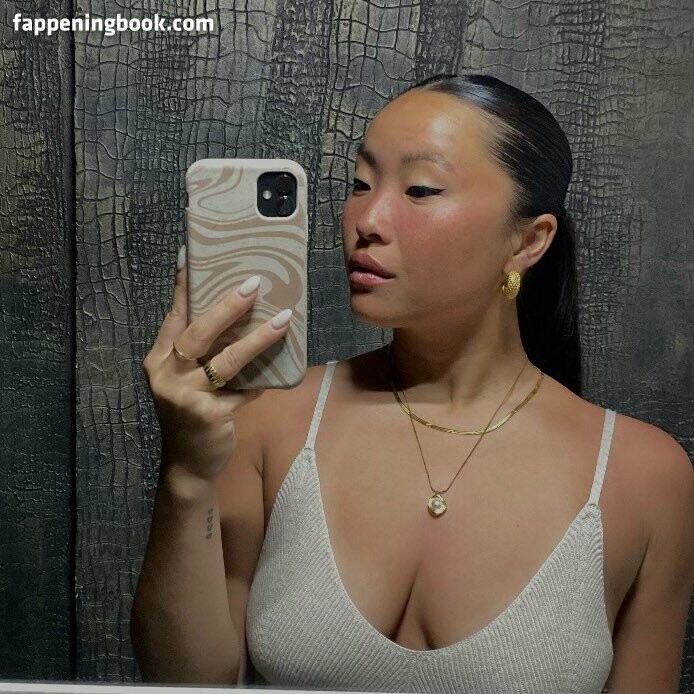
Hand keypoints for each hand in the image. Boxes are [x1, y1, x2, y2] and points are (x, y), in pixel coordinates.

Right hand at [142, 245, 292, 487]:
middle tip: (254, 283)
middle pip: (198, 332)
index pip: (173, 315)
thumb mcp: (186, 380)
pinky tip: (280, 368)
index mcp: (159, 359)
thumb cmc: (192, 413)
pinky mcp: (208, 414)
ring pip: (227, 360)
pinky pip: (244, 390)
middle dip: (227, 305)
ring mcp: (185, 395)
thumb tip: (240, 316)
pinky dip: (262, 380)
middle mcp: (166, 373)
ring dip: (258, 338)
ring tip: (284, 318)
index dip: (183, 287)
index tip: (192, 255)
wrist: (188, 464)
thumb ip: (202, 353)